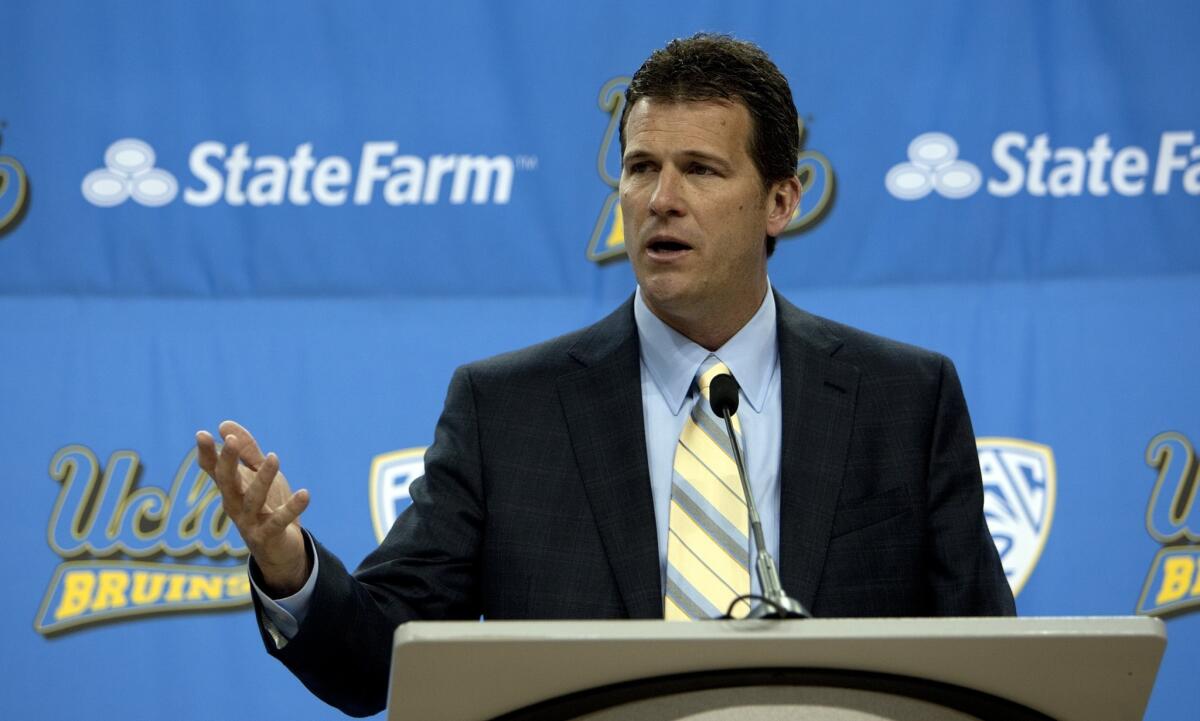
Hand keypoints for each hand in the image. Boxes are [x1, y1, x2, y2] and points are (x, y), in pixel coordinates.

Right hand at [196, 420, 310, 596]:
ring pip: (253, 500)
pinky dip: (292, 508)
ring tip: (275, 457)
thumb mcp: (257, 476)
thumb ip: (246, 452)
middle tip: (232, 441)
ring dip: (263, 479)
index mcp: (232, 489)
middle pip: (227, 482)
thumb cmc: (267, 507)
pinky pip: (279, 521)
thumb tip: (224, 425)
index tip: (201, 433)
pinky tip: (305, 493)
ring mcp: (250, 522)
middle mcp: (235, 505)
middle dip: (228, 462)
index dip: (207, 453)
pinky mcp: (268, 536)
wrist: (281, 550)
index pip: (214, 470)